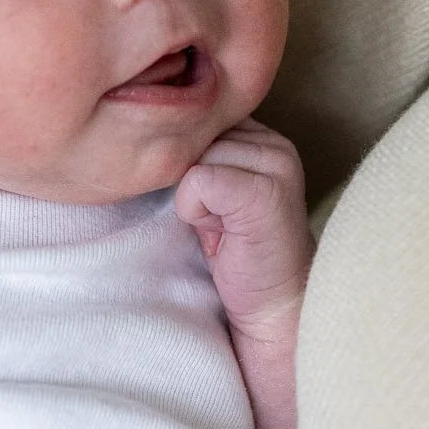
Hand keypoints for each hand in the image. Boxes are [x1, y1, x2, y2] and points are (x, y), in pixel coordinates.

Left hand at [177, 118, 312, 342]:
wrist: (271, 308)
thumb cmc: (237, 254)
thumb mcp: (217, 192)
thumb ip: (202, 157)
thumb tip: (152, 133)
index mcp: (264, 137)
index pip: (198, 120)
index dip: (188, 164)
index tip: (211, 204)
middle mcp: (276, 143)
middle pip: (193, 136)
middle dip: (191, 180)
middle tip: (217, 220)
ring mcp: (276, 164)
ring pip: (193, 158)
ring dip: (193, 199)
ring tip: (221, 227)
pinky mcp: (265, 192)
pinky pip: (198, 181)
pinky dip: (194, 212)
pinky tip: (219, 235)